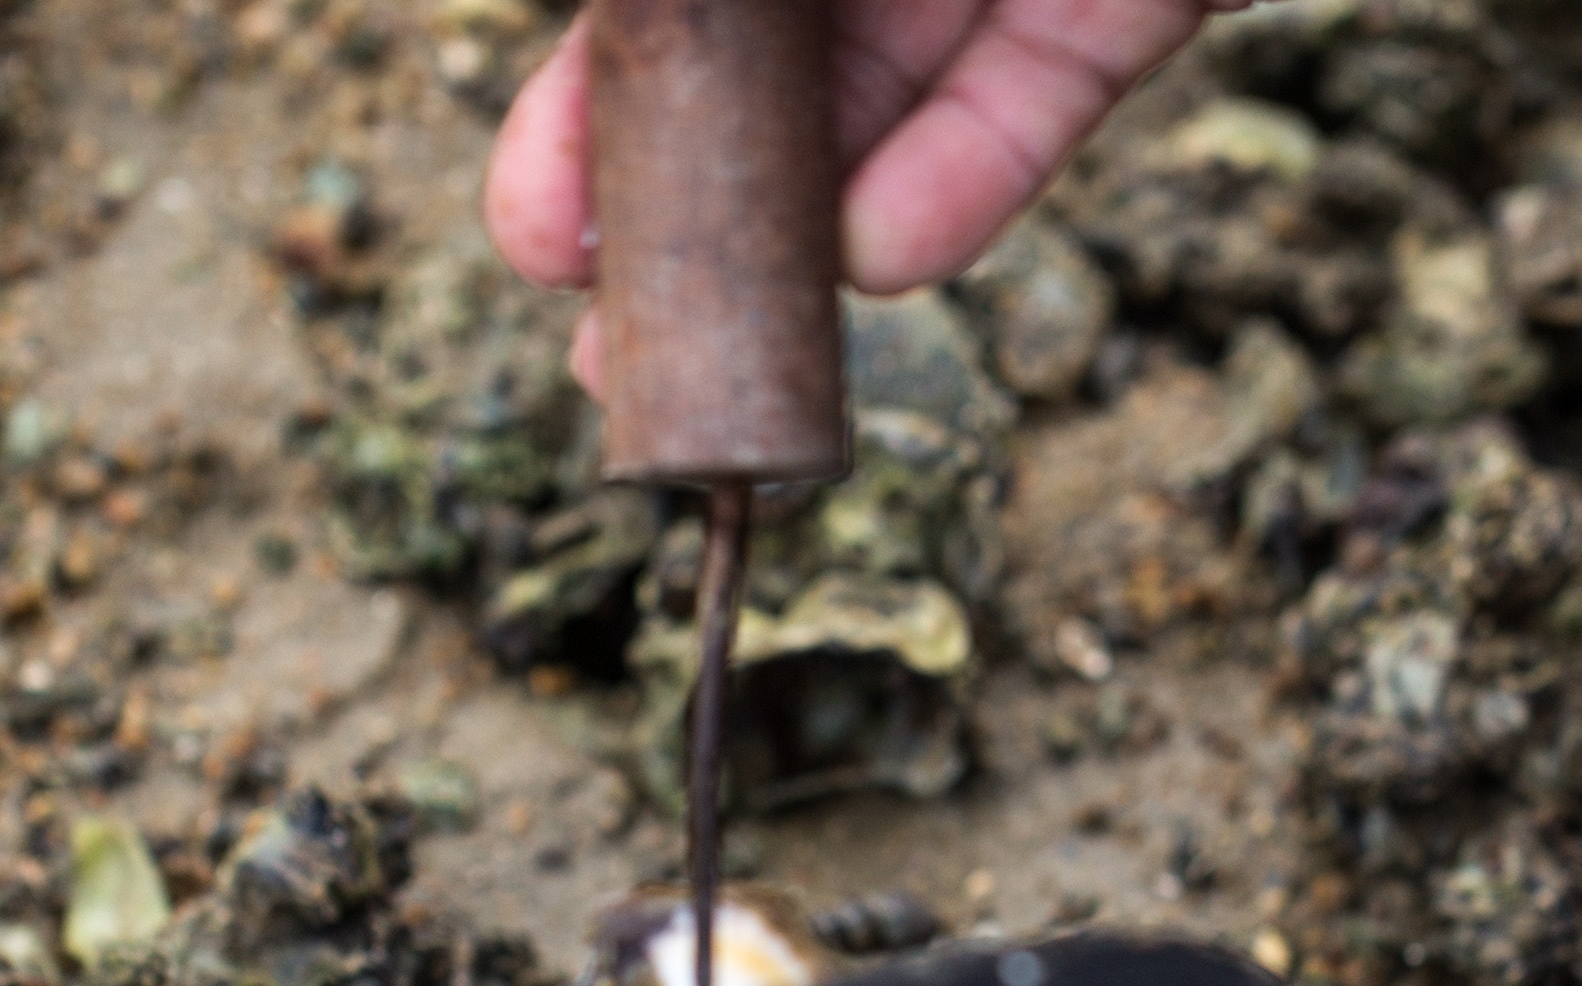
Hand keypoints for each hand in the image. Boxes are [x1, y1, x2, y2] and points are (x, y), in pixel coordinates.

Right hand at [483, 0, 1220, 388]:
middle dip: (682, 216)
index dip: (595, 120)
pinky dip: (964, 174)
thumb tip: (634, 37)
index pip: (662, 21)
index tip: (544, 234)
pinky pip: (1038, 95)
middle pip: (761, 76)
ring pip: (892, 103)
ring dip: (805, 236)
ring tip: (733, 356)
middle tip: (611, 356)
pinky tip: (882, 255)